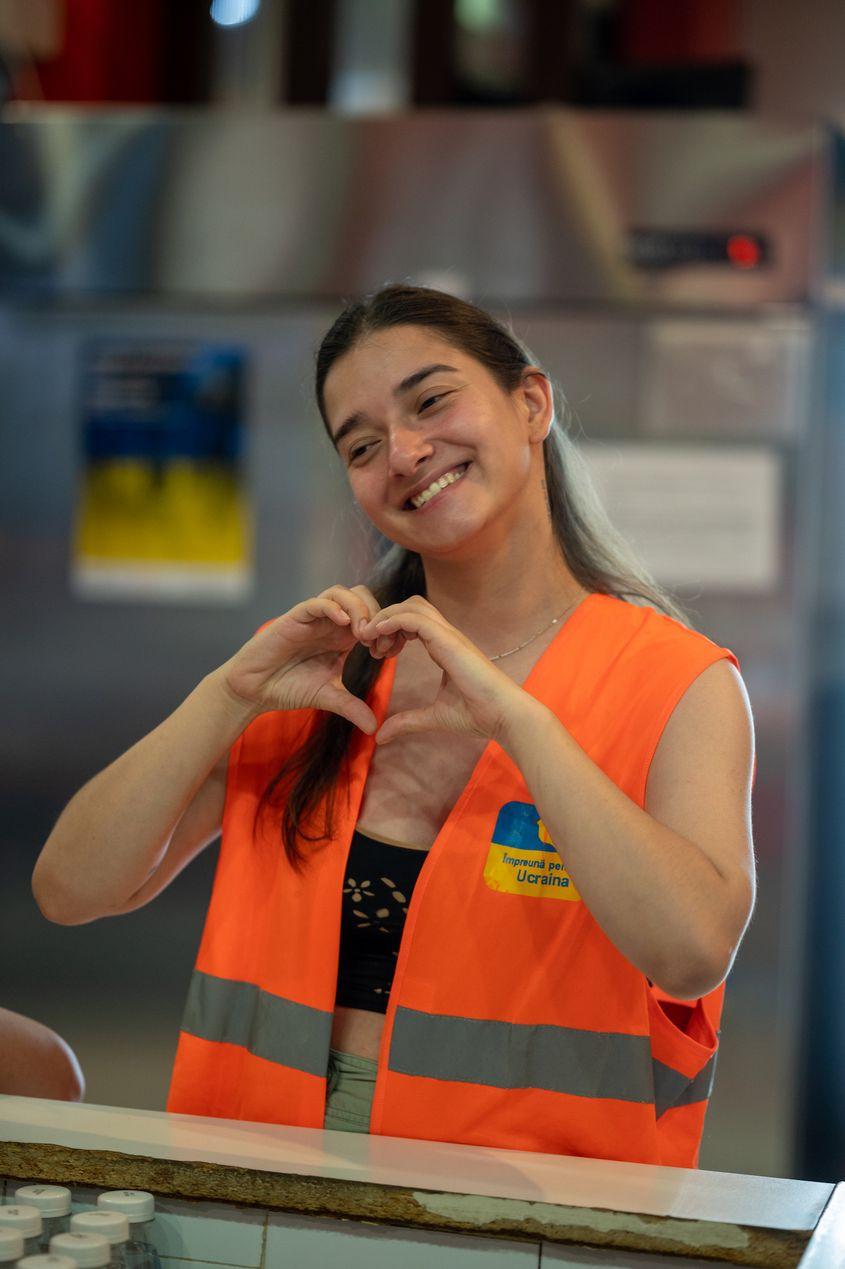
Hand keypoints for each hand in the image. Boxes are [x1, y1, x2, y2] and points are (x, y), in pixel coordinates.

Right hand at [219, 585, 404, 732]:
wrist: (255, 690)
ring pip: (342, 593)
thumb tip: (375, 728)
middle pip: (362, 596)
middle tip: (376, 641)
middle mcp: (330, 623)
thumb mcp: (328, 697)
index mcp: (342, 637)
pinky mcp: (294, 618)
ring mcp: (313, 618)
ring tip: (362, 634)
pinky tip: (344, 624)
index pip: (373, 616)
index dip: (385, 629)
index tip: (386, 652)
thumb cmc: (288, 688)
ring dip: (358, 608)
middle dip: (376, 614)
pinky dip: (334, 608)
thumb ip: (352, 707)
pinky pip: (317, 602)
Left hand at [359, 595, 524, 744]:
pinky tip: (379, 634)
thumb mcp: (433, 717)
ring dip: (386, 617)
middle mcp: (446, 636)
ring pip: (411, 606)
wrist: (503, 716)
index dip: (390, 631)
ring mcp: (448, 635)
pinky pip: (415, 618)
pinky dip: (393, 620)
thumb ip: (407, 722)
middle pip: (410, 606)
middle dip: (385, 619)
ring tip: (370, 638)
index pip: (412, 623)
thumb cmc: (478, 714)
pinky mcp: (448, 640)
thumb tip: (381, 736)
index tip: (377, 652)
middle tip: (369, 643)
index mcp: (444, 648)